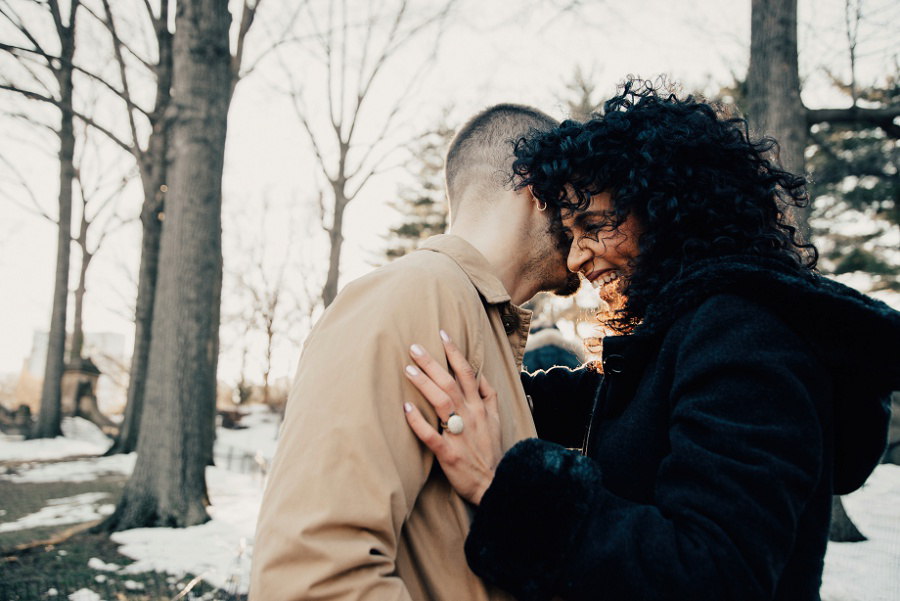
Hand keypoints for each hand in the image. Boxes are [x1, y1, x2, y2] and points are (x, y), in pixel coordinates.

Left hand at [402, 330, 501, 505]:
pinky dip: (418, 421)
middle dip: (432, 363)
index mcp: (480, 407)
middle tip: (413, 347)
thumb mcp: (497, 420)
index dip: (454, 352)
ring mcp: (459, 435)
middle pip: (450, 383)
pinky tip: (405, 408)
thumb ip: (489, 396)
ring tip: (408, 369)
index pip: (467, 373)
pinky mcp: (449, 454)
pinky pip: (431, 435)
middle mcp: (470, 416)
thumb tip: (479, 374)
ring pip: (441, 403)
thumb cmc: (491, 451)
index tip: (441, 333)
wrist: (496, 484)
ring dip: (424, 384)